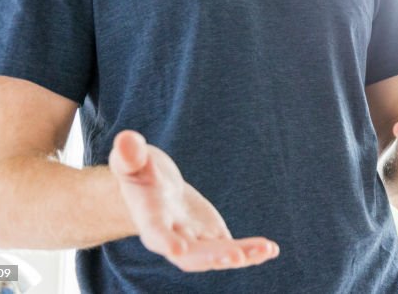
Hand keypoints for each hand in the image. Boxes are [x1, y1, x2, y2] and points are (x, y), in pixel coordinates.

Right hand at [109, 130, 278, 271]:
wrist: (152, 189)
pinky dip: (251, 252)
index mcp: (149, 218)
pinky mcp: (212, 237)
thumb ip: (129, 154)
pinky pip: (232, 250)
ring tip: (266, 250)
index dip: (165, 240)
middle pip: (190, 254)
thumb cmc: (139, 171)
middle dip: (212, 256)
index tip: (176, 248)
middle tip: (236, 256)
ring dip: (240, 255)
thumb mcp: (131, 159)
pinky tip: (271, 250)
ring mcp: (194, 240)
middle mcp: (172, 237)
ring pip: (215, 255)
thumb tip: (126, 140)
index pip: (155, 232)